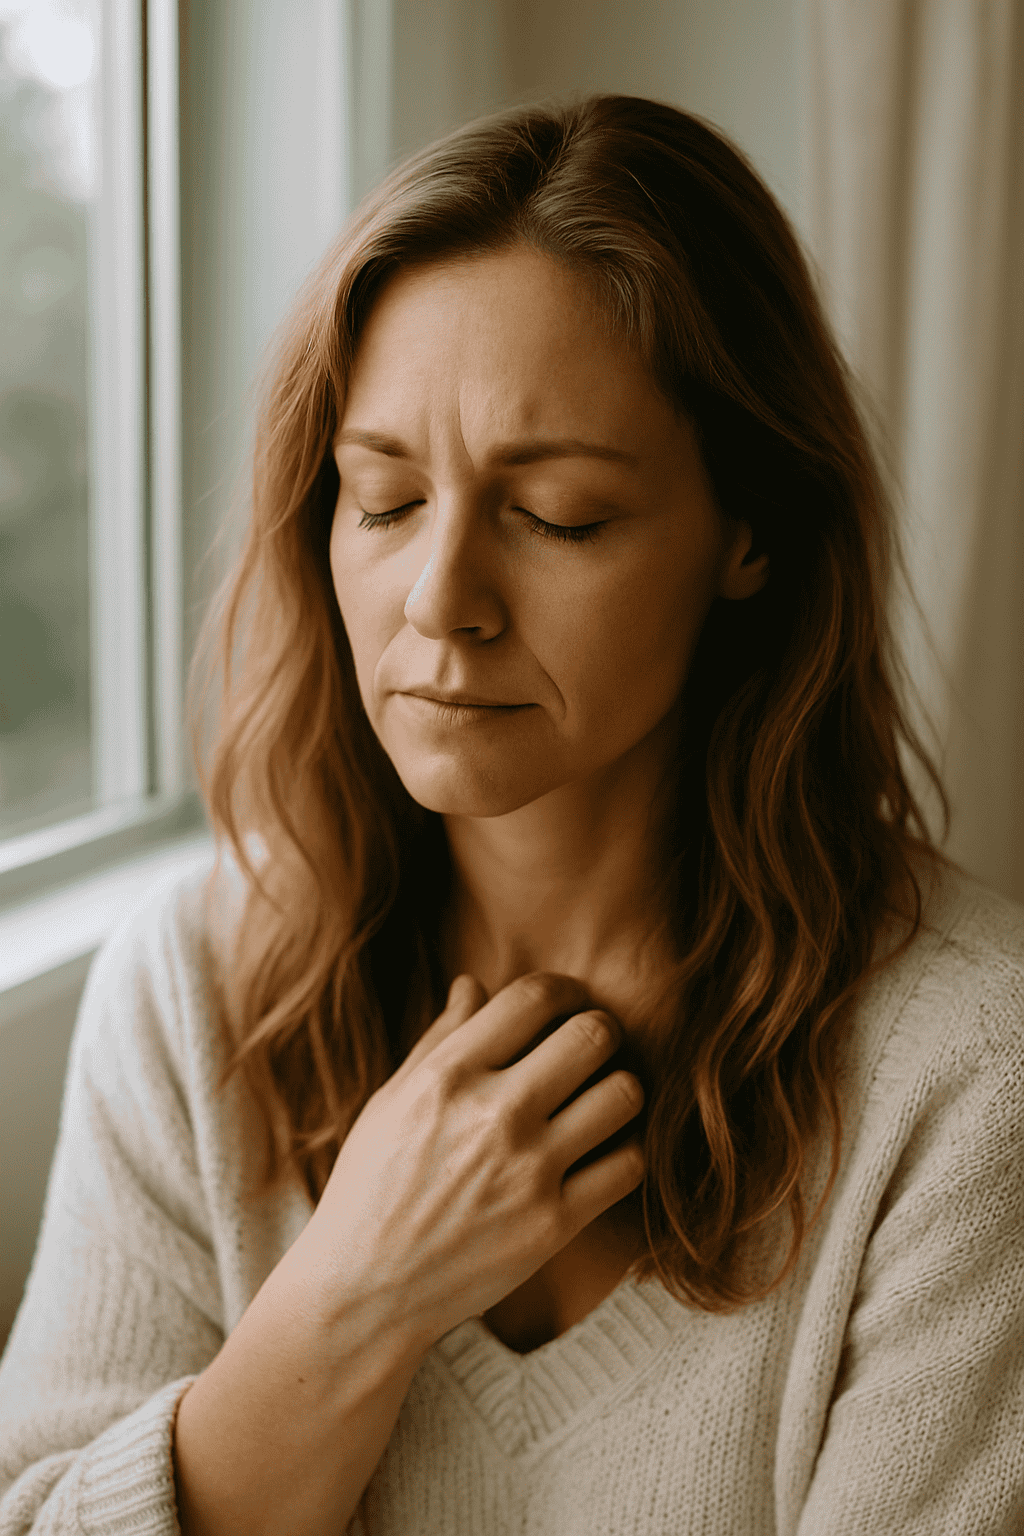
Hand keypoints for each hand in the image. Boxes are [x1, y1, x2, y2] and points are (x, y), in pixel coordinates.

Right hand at [296, 971, 645, 1350]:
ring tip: (600, 1098)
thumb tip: (474, 983)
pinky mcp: (553, 1224)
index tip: (566, 1001)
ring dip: (619, 1088)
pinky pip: (627, 1165)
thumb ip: (439, 1039)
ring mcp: (528, 1171)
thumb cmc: (372, 1186)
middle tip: (592, 1047)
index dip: (562, 989)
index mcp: (446, 1076)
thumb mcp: (391, 1101)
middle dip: (600, 1031)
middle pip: (591, 1035)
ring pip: (622, 1094)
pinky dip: (623, 1151)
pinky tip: (600, 1152)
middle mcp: (492, 1115)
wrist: (364, 1290)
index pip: (532, 997)